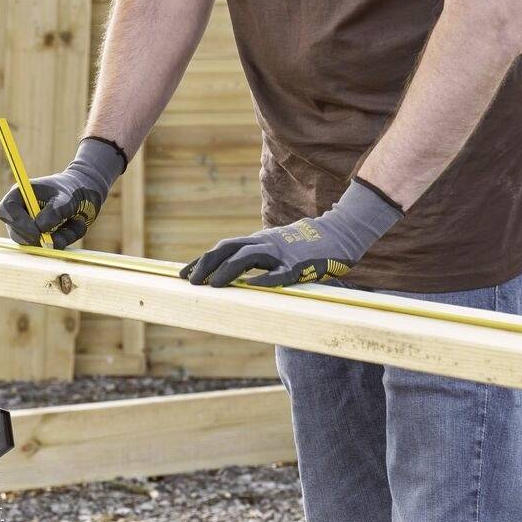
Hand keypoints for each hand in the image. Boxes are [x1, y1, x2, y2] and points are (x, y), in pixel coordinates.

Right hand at [0, 136, 126, 248]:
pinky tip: (73, 227)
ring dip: (57, 238)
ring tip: (73, 224)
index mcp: (20, 196)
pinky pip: (50, 247)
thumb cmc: (71, 190)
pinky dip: (65, 240)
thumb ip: (54, 211)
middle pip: (16, 234)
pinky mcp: (42, 238)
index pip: (5, 211)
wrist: (85, 194)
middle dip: (36, 239)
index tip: (36, 232)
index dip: (18, 224)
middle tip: (54, 238)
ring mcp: (30, 228)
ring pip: (34, 244)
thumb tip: (40, 229)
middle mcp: (21, 213)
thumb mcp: (66, 198)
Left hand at [181, 177, 402, 287]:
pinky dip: (265, 279)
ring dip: (227, 271)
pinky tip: (251, 288)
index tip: (182, 274)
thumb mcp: (276, 248)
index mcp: (258, 241)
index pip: (223, 248)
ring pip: (248, 257)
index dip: (201, 260)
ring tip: (212, 286)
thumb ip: (256, 259)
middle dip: (207, 265)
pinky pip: (280, 273)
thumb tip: (234, 276)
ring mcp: (281, 252)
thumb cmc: (305, 246)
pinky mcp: (299, 264)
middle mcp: (264, 243)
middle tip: (192, 283)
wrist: (339, 233)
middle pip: (228, 249)